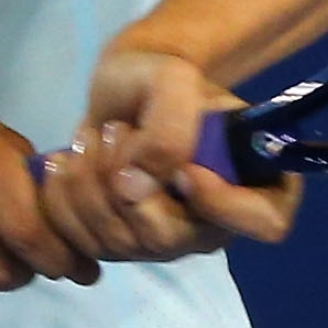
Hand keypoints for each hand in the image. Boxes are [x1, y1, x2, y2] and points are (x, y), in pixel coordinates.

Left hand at [39, 43, 303, 263]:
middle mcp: (213, 227)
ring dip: (90, 182)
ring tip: (93, 136)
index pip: (264, 222)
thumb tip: (137, 187)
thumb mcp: (173, 82)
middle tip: (117, 131)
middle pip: (168, 240)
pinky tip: (67, 163)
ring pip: (118, 243)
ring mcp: (164, 243)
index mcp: (255, 185)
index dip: (222, 203)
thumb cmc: (161, 80)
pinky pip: (81, 243)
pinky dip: (63, 199)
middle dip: (126, 181)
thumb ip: (170, 129)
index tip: (185, 170)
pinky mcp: (118, 246)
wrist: (125, 91)